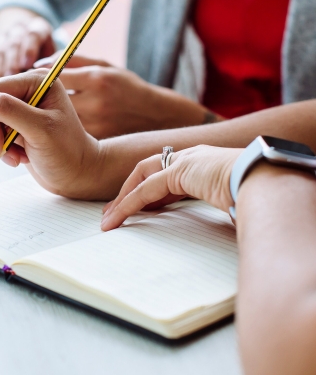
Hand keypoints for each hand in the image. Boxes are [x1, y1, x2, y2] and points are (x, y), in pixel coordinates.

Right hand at [0, 7, 55, 76]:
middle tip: (12, 77)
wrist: (29, 49)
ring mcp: (4, 36)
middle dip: (12, 61)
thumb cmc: (46, 60)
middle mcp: (20, 29)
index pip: (33, 34)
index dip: (29, 48)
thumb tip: (44, 68)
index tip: (27, 64)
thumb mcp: (53, 58)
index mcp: (39, 28)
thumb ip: (51, 63)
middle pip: (14, 42)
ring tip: (1, 84)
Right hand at [0, 69, 109, 199]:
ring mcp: (23, 107)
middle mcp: (29, 89)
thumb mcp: (38, 129)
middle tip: (5, 152)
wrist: (78, 175)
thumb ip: (6, 110)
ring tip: (17, 157)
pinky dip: (3, 148)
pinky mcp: (17, 124)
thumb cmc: (68, 152)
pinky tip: (20, 156)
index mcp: (37, 80)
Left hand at [34, 54, 210, 138]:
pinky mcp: (93, 141)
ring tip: (35, 112)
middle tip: (23, 97)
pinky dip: (53, 129)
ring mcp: (94, 125)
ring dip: (40, 115)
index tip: (28, 79)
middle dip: (33, 98)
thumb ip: (73, 62)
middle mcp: (95, 103)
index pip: (54, 75)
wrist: (155, 118)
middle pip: (50, 100)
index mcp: (97, 80)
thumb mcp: (105, 67)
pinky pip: (64, 133)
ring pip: (54, 119)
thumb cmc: (126, 88)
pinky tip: (51, 127)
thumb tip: (41, 62)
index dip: (36, 77)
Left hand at [101, 145, 241, 230]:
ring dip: (123, 200)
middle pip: (147, 170)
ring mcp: (185, 160)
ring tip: (108, 219)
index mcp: (201, 162)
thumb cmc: (255, 191)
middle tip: (113, 212)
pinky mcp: (180, 171)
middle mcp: (190, 156)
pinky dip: (129, 204)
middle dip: (128, 190)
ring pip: (142, 179)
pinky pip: (146, 190)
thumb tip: (221, 218)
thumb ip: (216, 201)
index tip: (137, 208)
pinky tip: (117, 218)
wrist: (268, 179)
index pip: (166, 174)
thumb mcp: (228, 197)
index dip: (148, 190)